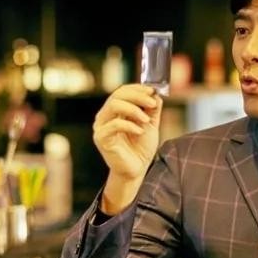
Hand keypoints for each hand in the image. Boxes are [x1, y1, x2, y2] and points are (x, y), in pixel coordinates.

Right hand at [92, 84, 162, 213]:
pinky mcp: (101, 138)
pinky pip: (114, 125)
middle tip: (152, 102)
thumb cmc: (141, 148)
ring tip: (147, 120)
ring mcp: (101, 126)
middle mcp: (105, 115)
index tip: (153, 90)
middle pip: (118, 95)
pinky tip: (140, 132)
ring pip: (114, 105)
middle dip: (138, 96)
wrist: (136, 170)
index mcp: (115, 110)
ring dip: (134, 109)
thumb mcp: (150, 124)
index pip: (123, 91)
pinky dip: (129, 125)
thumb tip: (156, 94)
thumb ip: (152, 109)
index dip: (138, 88)